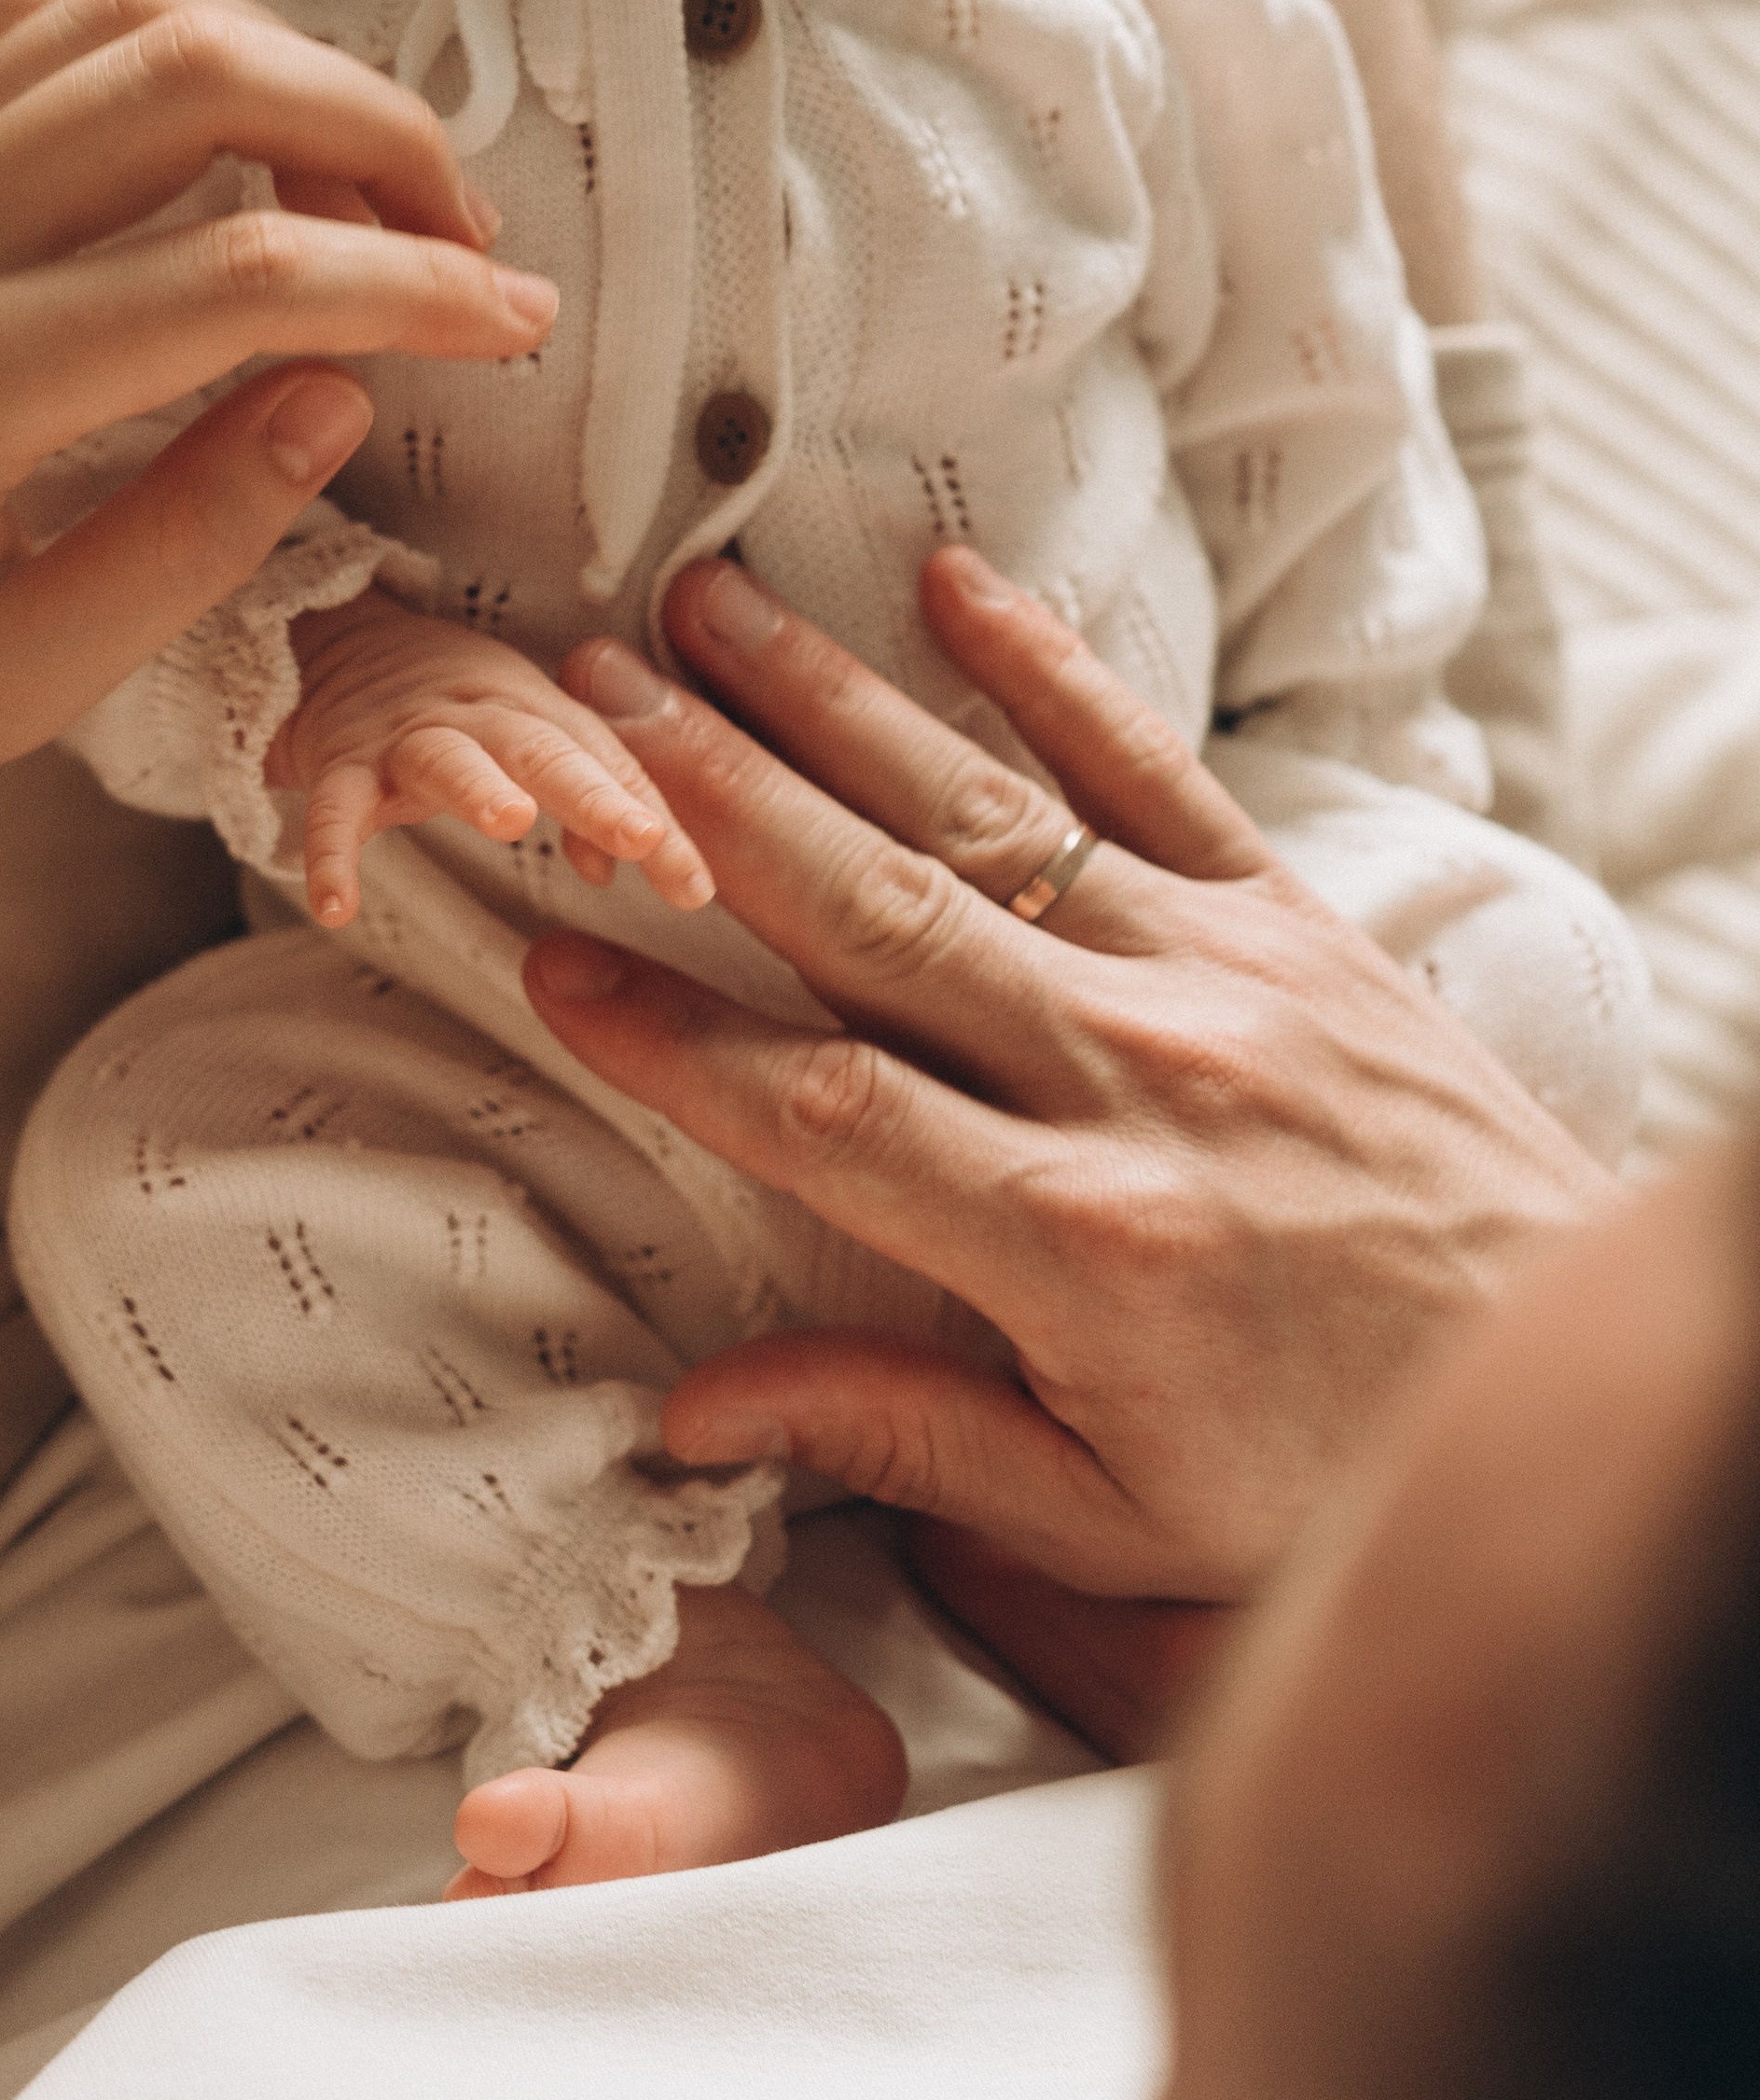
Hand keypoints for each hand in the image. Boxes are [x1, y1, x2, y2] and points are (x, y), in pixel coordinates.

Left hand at [0, 0, 558, 818]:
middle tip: (467, 234)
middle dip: (376, 131)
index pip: (242, 275)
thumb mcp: (0, 684)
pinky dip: (145, 33)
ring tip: (363, 175)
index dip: (412, 285)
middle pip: (194, 79)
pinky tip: (208, 124)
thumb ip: (186, 541)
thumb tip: (339, 389)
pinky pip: (14, 16)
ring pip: (114, 15)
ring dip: (280, 64)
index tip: (514, 322)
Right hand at [272, 592, 715, 929]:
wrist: (339, 647)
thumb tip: (614, 873)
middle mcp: (478, 714)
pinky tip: (335, 908)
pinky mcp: (340, 763)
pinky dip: (330, 853)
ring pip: (446, 757)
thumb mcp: (527, 740)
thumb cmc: (459, 713)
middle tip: (641, 839)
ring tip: (510, 823)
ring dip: (480, 785)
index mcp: (536, 707)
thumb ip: (582, 802)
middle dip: (593, 790)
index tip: (695, 888)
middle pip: (543, 747)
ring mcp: (405, 736)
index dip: (652, 819)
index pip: (607, 761)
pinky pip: (333, 807)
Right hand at [519, 549, 1610, 1631]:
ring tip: (701, 612)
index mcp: (1073, 1237)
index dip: (670, 1036)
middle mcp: (1131, 1078)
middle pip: (872, 909)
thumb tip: (692, 1415)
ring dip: (829, 702)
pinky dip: (1051, 670)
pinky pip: (1154, 773)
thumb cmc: (1318, 1469)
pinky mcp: (1293, 920)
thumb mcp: (1107, 1516)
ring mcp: (1217, 977)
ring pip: (986, 814)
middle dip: (709, 795)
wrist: (1549, 1375)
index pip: (816, 1107)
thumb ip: (897, 1440)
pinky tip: (951, 584)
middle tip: (581, 700)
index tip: (551, 957)